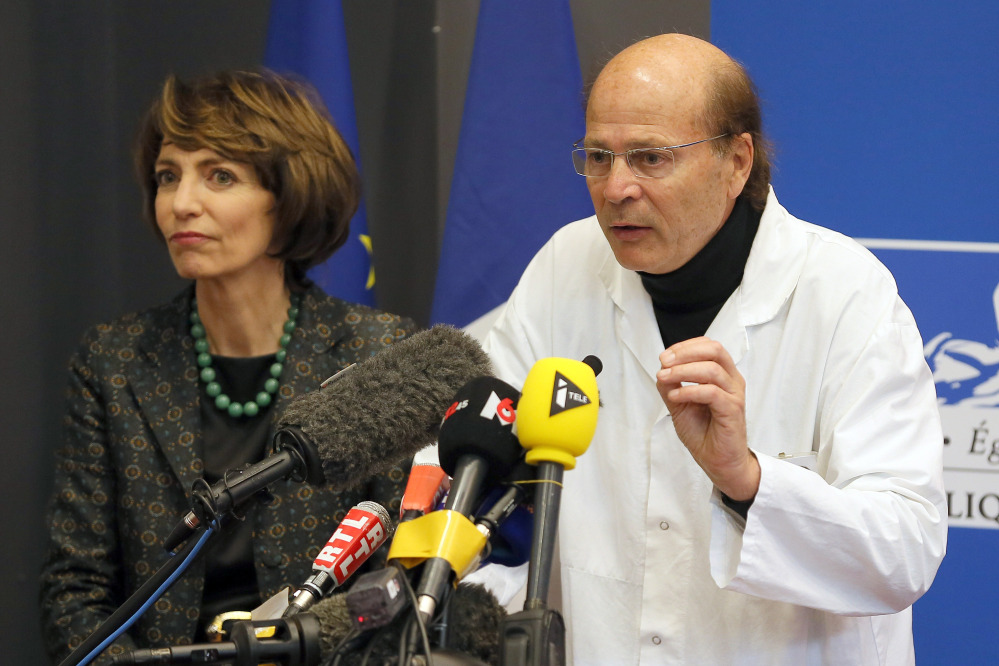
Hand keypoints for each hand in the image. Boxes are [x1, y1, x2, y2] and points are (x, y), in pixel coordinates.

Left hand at [656, 337, 758, 500]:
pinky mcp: (733, 411)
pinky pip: (712, 392)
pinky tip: (674, 397)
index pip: (708, 346)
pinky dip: (689, 391)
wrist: (718, 461)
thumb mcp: (679, 405)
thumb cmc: (704, 433)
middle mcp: (731, 381)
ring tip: (664, 378)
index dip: (685, 346)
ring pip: (712, 369)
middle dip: (685, 352)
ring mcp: (734, 395)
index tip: (664, 357)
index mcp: (722, 375)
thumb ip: (671, 386)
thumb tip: (661, 368)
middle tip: (664, 362)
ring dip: (683, 371)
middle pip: (714, 350)